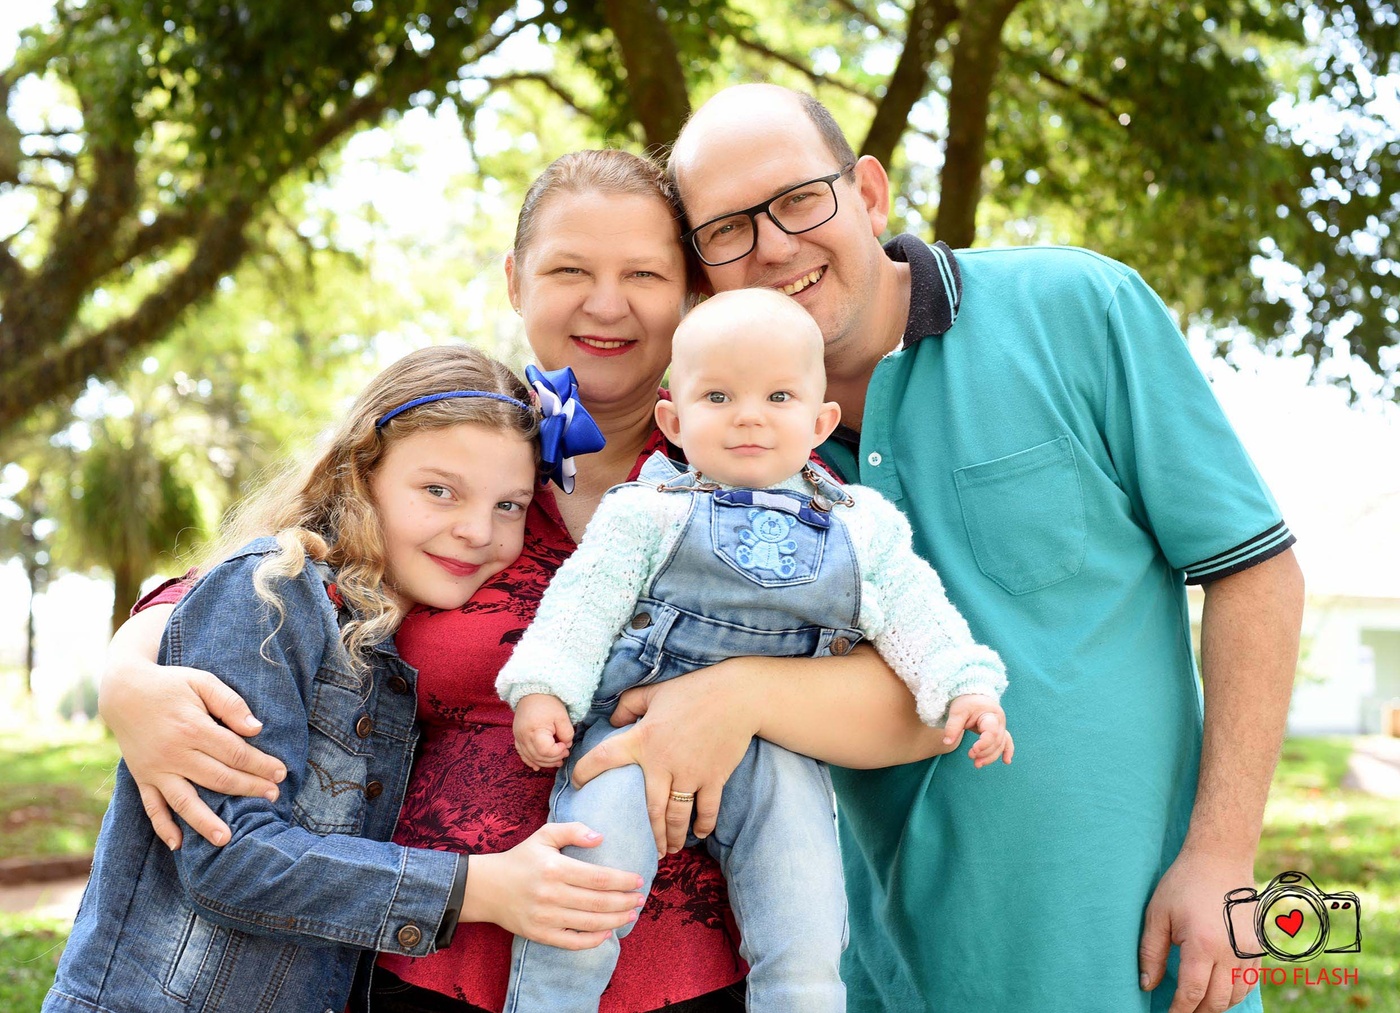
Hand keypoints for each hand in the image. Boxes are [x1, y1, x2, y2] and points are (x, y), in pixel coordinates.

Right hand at [100, 655, 285, 849]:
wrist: (123, 691)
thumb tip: (256, 729)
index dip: (260, 764)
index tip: (281, 773)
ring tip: (226, 839)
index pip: (235, 752)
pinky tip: (178, 844)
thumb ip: (230, 703)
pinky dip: (163, 826)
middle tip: (273, 797)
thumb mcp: (202, 682)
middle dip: (248, 789)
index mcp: (192, 728)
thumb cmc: (170, 684)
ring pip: (184, 800)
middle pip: (218, 778)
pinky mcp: (142, 778)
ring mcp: (155, 769)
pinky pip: (151, 807)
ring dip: (205, 822)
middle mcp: (174, 753)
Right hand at [461, 823, 644, 948]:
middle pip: (599, 902)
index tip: (639, 881)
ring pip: (590, 923)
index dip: (623, 881)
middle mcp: (551, 894)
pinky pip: (572, 942)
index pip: (599, 877)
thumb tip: (600, 837)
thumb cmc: (521, 858)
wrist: (487, 887)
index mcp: (555, 868)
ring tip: (631, 914)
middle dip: (625, 902)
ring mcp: (545, 917)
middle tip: (640, 899)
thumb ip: (573, 830)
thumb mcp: (544, 835)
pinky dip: (592, 940)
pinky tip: (607, 933)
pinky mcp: (539, 934)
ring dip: (616, 920)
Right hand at [513, 694, 574, 769]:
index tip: (565, 745)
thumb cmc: (548, 703)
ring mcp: (518, 738)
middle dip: (553, 759)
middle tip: (565, 754)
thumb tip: (566, 745)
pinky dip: (530, 761)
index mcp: (535, 730)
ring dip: (544, 762)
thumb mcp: (562, 716)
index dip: (557, 752)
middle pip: (538, 757)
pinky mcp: (517, 737)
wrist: (532, 692)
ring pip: (530, 757)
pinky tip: (537, 766)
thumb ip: (566, 733)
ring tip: (557, 761)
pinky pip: (522, 754)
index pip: (546, 751)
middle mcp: (523, 737)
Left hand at [571, 661, 759, 856]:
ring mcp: (690, 774)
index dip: (585, 771)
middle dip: (650, 834)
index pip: (605, 757)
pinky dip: (703, 824)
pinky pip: (707, 809)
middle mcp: (663, 763)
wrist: (736, 695)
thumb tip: (613, 720)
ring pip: (677, 816)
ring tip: (671, 849)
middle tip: (649, 849)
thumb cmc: (693, 690)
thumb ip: (628, 704)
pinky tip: (699, 833)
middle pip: (650, 809)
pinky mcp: (714, 777)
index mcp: (643, 739)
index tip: (576, 784)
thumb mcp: (653, 692)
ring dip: (673, 836)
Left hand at [942, 694, 1013, 767]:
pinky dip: (1007, 751)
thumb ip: (953, 726)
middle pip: (996, 742)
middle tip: (971, 758)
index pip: (991, 733)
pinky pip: (1007, 742)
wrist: (972, 694)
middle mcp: (999, 722)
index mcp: (991, 715)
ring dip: (991, 757)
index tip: (971, 752)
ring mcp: (1000, 727)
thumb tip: (947, 742)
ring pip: (1000, 745)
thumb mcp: (957, 711)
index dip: (983, 745)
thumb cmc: (965, 702)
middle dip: (985, 753)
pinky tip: (1006, 761)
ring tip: (977, 765)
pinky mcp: (999, 731)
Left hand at [1139, 847, 1259, 1012]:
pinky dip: (1235, 992)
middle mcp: (1230, 953)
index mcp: (1202, 945)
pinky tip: (1219, 990)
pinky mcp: (1258, 946)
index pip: (1192, 994)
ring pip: (1237, 996)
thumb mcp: (1158, 914)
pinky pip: (1250, 982)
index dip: (1179, 1011)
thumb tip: (1146, 984)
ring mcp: (1248, 951)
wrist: (1220, 858)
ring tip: (1198, 1005)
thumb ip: (1151, 953)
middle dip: (1198, 1011)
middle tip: (1181, 1011)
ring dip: (1217, 1005)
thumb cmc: (1184, 883)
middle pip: (1216, 1001)